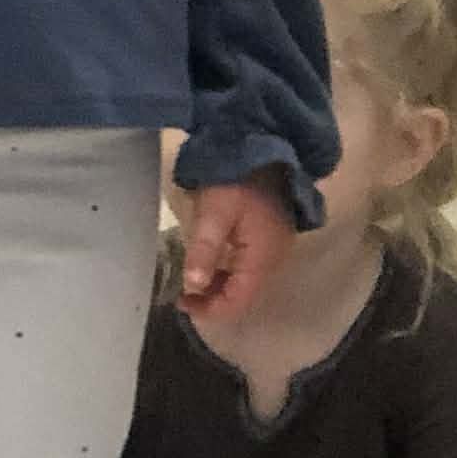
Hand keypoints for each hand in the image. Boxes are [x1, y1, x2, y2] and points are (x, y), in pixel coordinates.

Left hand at [180, 177, 294, 320]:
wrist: (263, 146)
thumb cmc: (236, 179)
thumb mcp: (214, 212)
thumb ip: (204, 250)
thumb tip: (193, 287)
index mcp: (262, 258)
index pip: (238, 302)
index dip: (210, 310)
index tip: (181, 303)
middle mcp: (275, 260)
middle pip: (244, 296)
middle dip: (214, 302)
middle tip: (183, 296)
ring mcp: (275, 248)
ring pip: (247, 283)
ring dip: (220, 288)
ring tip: (192, 283)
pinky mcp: (271, 237)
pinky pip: (250, 267)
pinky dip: (229, 273)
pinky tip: (211, 264)